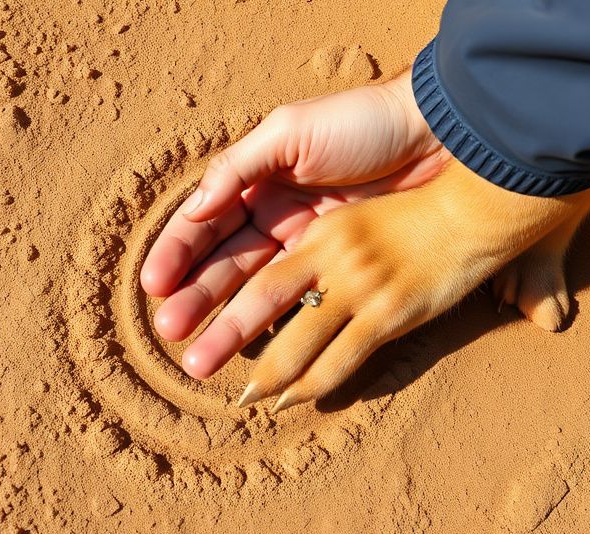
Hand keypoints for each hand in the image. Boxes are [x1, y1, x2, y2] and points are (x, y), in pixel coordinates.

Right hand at [139, 71, 449, 379]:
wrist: (434, 135)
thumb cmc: (363, 122)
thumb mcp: (293, 131)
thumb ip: (241, 166)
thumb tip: (197, 205)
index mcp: (256, 180)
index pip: (205, 222)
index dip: (178, 252)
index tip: (155, 284)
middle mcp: (275, 215)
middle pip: (225, 262)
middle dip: (196, 298)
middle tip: (170, 334)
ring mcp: (307, 243)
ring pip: (258, 287)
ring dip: (227, 320)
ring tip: (201, 354)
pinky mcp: (340, 266)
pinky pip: (302, 298)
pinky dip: (278, 322)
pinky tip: (255, 347)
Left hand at [235, 157, 585, 410]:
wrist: (476, 210)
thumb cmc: (425, 210)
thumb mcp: (364, 216)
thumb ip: (329, 244)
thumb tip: (306, 281)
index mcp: (322, 230)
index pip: (261, 266)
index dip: (225, 295)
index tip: (202, 317)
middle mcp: (332, 255)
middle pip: (262, 299)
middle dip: (225, 336)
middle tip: (194, 367)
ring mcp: (360, 285)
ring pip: (299, 338)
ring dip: (268, 374)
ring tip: (244, 399)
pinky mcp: (389, 312)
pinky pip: (341, 357)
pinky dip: (314, 383)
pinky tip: (294, 400)